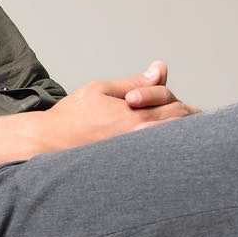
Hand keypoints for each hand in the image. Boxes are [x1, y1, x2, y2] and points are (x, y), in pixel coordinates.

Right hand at [38, 60, 201, 150]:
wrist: (50, 144)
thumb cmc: (72, 117)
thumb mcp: (101, 89)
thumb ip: (134, 81)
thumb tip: (159, 70)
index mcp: (135, 114)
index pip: (172, 103)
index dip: (171, 97)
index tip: (165, 95)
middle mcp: (140, 136)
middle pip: (180, 123)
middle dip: (185, 114)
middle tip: (186, 111)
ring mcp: (138, 153)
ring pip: (174, 142)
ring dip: (183, 133)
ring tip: (186, 128)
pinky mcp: (132, 167)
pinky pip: (161, 158)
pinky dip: (170, 149)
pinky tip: (169, 147)